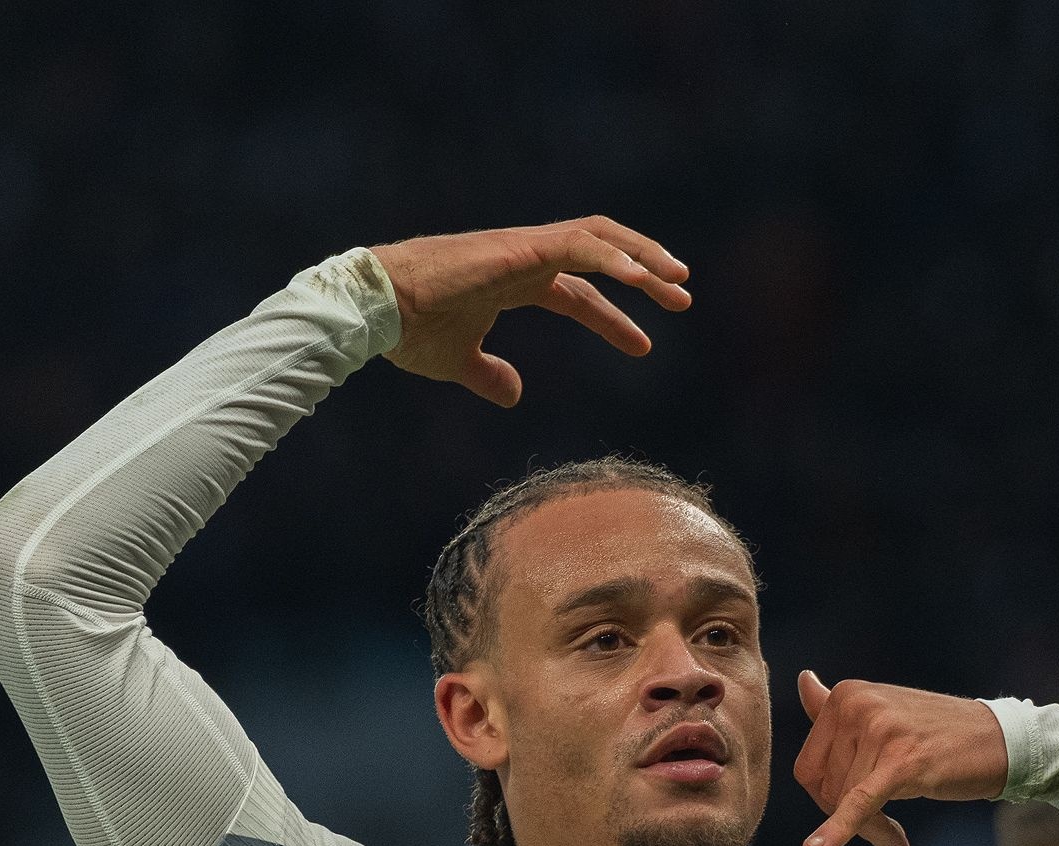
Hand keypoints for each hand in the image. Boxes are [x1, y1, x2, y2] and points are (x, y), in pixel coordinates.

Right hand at [369, 216, 691, 405]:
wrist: (376, 310)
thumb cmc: (408, 330)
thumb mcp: (458, 361)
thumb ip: (489, 375)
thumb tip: (514, 395)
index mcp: (515, 280)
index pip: (578, 293)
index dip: (613, 318)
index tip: (645, 347)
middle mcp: (525, 257)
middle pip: (600, 254)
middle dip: (645, 272)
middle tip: (683, 297)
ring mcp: (523, 248)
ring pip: (598, 238)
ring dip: (643, 257)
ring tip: (678, 283)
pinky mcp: (518, 248)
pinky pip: (579, 246)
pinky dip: (614, 258)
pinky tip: (643, 280)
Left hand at [792, 673, 1011, 845]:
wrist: (999, 740)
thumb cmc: (940, 733)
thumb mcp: (884, 712)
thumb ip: (837, 706)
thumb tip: (803, 680)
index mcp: (846, 695)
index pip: (809, 766)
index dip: (828, 801)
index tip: (857, 813)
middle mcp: (857, 705)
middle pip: (825, 787)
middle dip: (850, 820)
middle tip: (888, 832)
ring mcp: (879, 730)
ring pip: (844, 802)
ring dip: (871, 832)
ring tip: (897, 839)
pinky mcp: (900, 761)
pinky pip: (859, 803)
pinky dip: (839, 830)